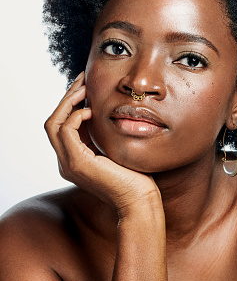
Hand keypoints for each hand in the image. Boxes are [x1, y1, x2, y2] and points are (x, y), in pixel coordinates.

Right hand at [44, 72, 161, 217]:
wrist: (139, 200)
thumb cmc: (134, 176)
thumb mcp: (114, 148)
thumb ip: (103, 134)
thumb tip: (101, 109)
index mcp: (74, 158)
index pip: (62, 125)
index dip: (71, 103)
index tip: (85, 85)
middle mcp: (66, 162)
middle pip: (53, 122)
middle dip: (67, 98)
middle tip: (82, 80)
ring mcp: (68, 164)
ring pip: (53, 124)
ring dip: (68, 102)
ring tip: (85, 89)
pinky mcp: (77, 163)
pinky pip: (66, 131)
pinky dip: (76, 116)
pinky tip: (91, 110)